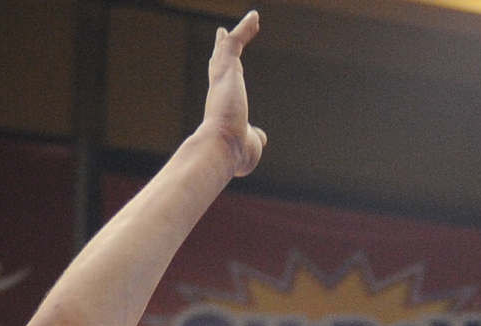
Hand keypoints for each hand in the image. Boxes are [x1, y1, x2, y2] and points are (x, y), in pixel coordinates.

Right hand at [200, 14, 266, 177]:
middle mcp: (220, 89)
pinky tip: (256, 17)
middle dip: (223, 49)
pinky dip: (245, 28)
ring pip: (229, 49)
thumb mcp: (250, 144)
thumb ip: (254, 136)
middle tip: (223, 35)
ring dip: (241, 33)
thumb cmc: (235, 153)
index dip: (224, 74)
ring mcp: (222, 78)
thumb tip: (260, 136)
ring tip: (252, 20)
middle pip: (220, 63)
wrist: (222, 148)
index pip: (223, 86)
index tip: (226, 63)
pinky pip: (236, 42)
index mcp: (224, 105)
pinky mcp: (226, 69)